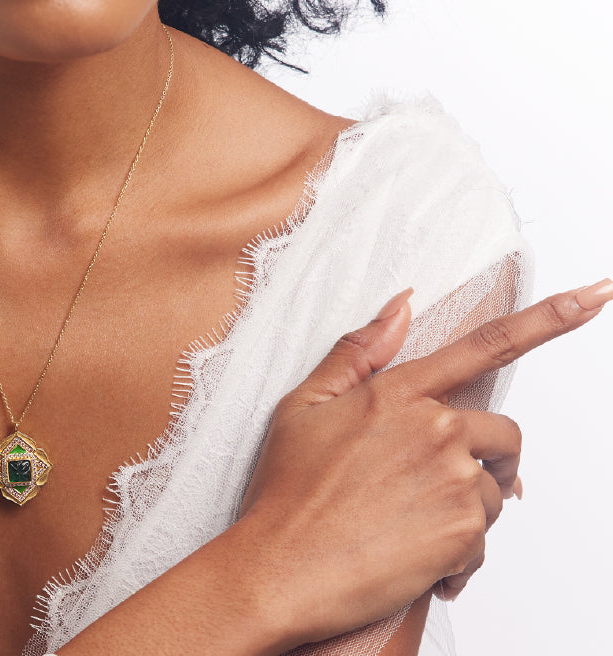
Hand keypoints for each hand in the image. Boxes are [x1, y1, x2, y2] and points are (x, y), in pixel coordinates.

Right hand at [237, 278, 612, 646]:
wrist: (281, 568)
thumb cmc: (287, 490)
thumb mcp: (302, 405)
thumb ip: (357, 351)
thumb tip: (402, 303)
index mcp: (397, 391)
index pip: (486, 344)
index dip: (548, 319)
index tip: (594, 295)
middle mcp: (434, 428)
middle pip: (504, 434)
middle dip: (489, 460)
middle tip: (445, 489)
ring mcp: (453, 480)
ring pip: (495, 491)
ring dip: (465, 512)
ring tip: (409, 528)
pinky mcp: (464, 533)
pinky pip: (485, 540)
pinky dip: (458, 556)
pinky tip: (415, 560)